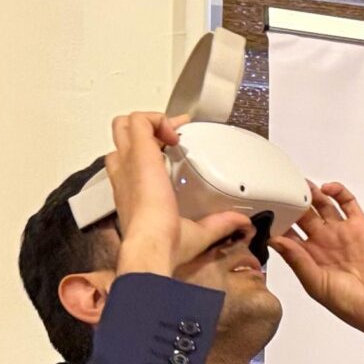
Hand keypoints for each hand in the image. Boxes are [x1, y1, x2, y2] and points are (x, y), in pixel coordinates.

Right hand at [107, 111, 251, 283]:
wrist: (152, 244)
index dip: (151, 149)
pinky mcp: (139, 153)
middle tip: (173, 136)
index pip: (130, 160)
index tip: (174, 148)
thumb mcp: (196, 232)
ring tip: (173, 133)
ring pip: (125, 124)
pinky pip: (139, 121)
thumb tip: (241, 224)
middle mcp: (126, 174)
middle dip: (147, 128)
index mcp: (133, 191)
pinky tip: (174, 133)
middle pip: (122, 136)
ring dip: (150, 121)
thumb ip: (218, 224)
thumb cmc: (163, 244)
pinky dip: (157, 118)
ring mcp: (130, 162)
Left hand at [268, 183, 363, 343]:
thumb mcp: (315, 284)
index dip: (276, 223)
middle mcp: (324, 243)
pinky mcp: (360, 225)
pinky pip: (347, 201)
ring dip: (311, 193)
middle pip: (302, 215)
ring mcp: (341, 232)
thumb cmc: (351, 304)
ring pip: (322, 204)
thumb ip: (296, 260)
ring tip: (300, 183)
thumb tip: (277, 242)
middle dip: (290, 202)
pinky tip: (327, 188)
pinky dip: (337, 191)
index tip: (265, 213)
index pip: (287, 234)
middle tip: (281, 190)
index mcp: (309, 258)